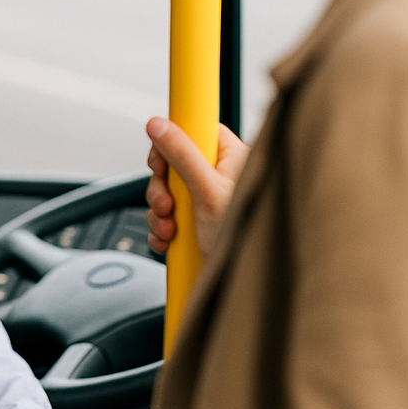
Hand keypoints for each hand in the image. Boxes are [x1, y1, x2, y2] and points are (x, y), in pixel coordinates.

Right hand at [144, 117, 247, 255]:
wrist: (249, 285)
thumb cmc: (245, 239)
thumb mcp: (208, 191)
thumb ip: (182, 154)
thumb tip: (158, 124)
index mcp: (232, 158)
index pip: (195, 130)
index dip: (172, 143)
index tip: (161, 162)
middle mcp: (220, 176)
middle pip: (174, 163)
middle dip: (162, 189)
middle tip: (168, 204)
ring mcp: (207, 200)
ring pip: (167, 192)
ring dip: (159, 213)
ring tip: (171, 229)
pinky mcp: (197, 222)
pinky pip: (167, 215)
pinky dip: (161, 228)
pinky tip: (169, 240)